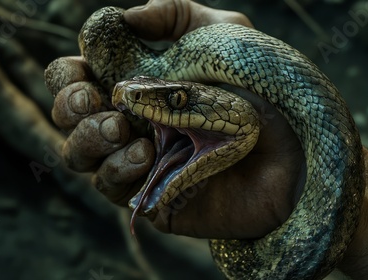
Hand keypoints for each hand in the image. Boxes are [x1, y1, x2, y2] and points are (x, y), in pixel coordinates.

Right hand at [45, 0, 303, 238]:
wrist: (298, 151)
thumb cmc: (264, 90)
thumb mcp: (225, 35)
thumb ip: (177, 16)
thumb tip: (127, 17)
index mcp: (139, 82)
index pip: (79, 75)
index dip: (72, 72)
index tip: (92, 69)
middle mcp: (132, 120)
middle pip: (69, 115)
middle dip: (70, 105)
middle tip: (96, 101)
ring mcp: (140, 158)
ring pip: (79, 154)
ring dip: (87, 139)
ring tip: (121, 128)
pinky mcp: (153, 195)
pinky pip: (112, 187)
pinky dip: (116, 169)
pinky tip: (143, 154)